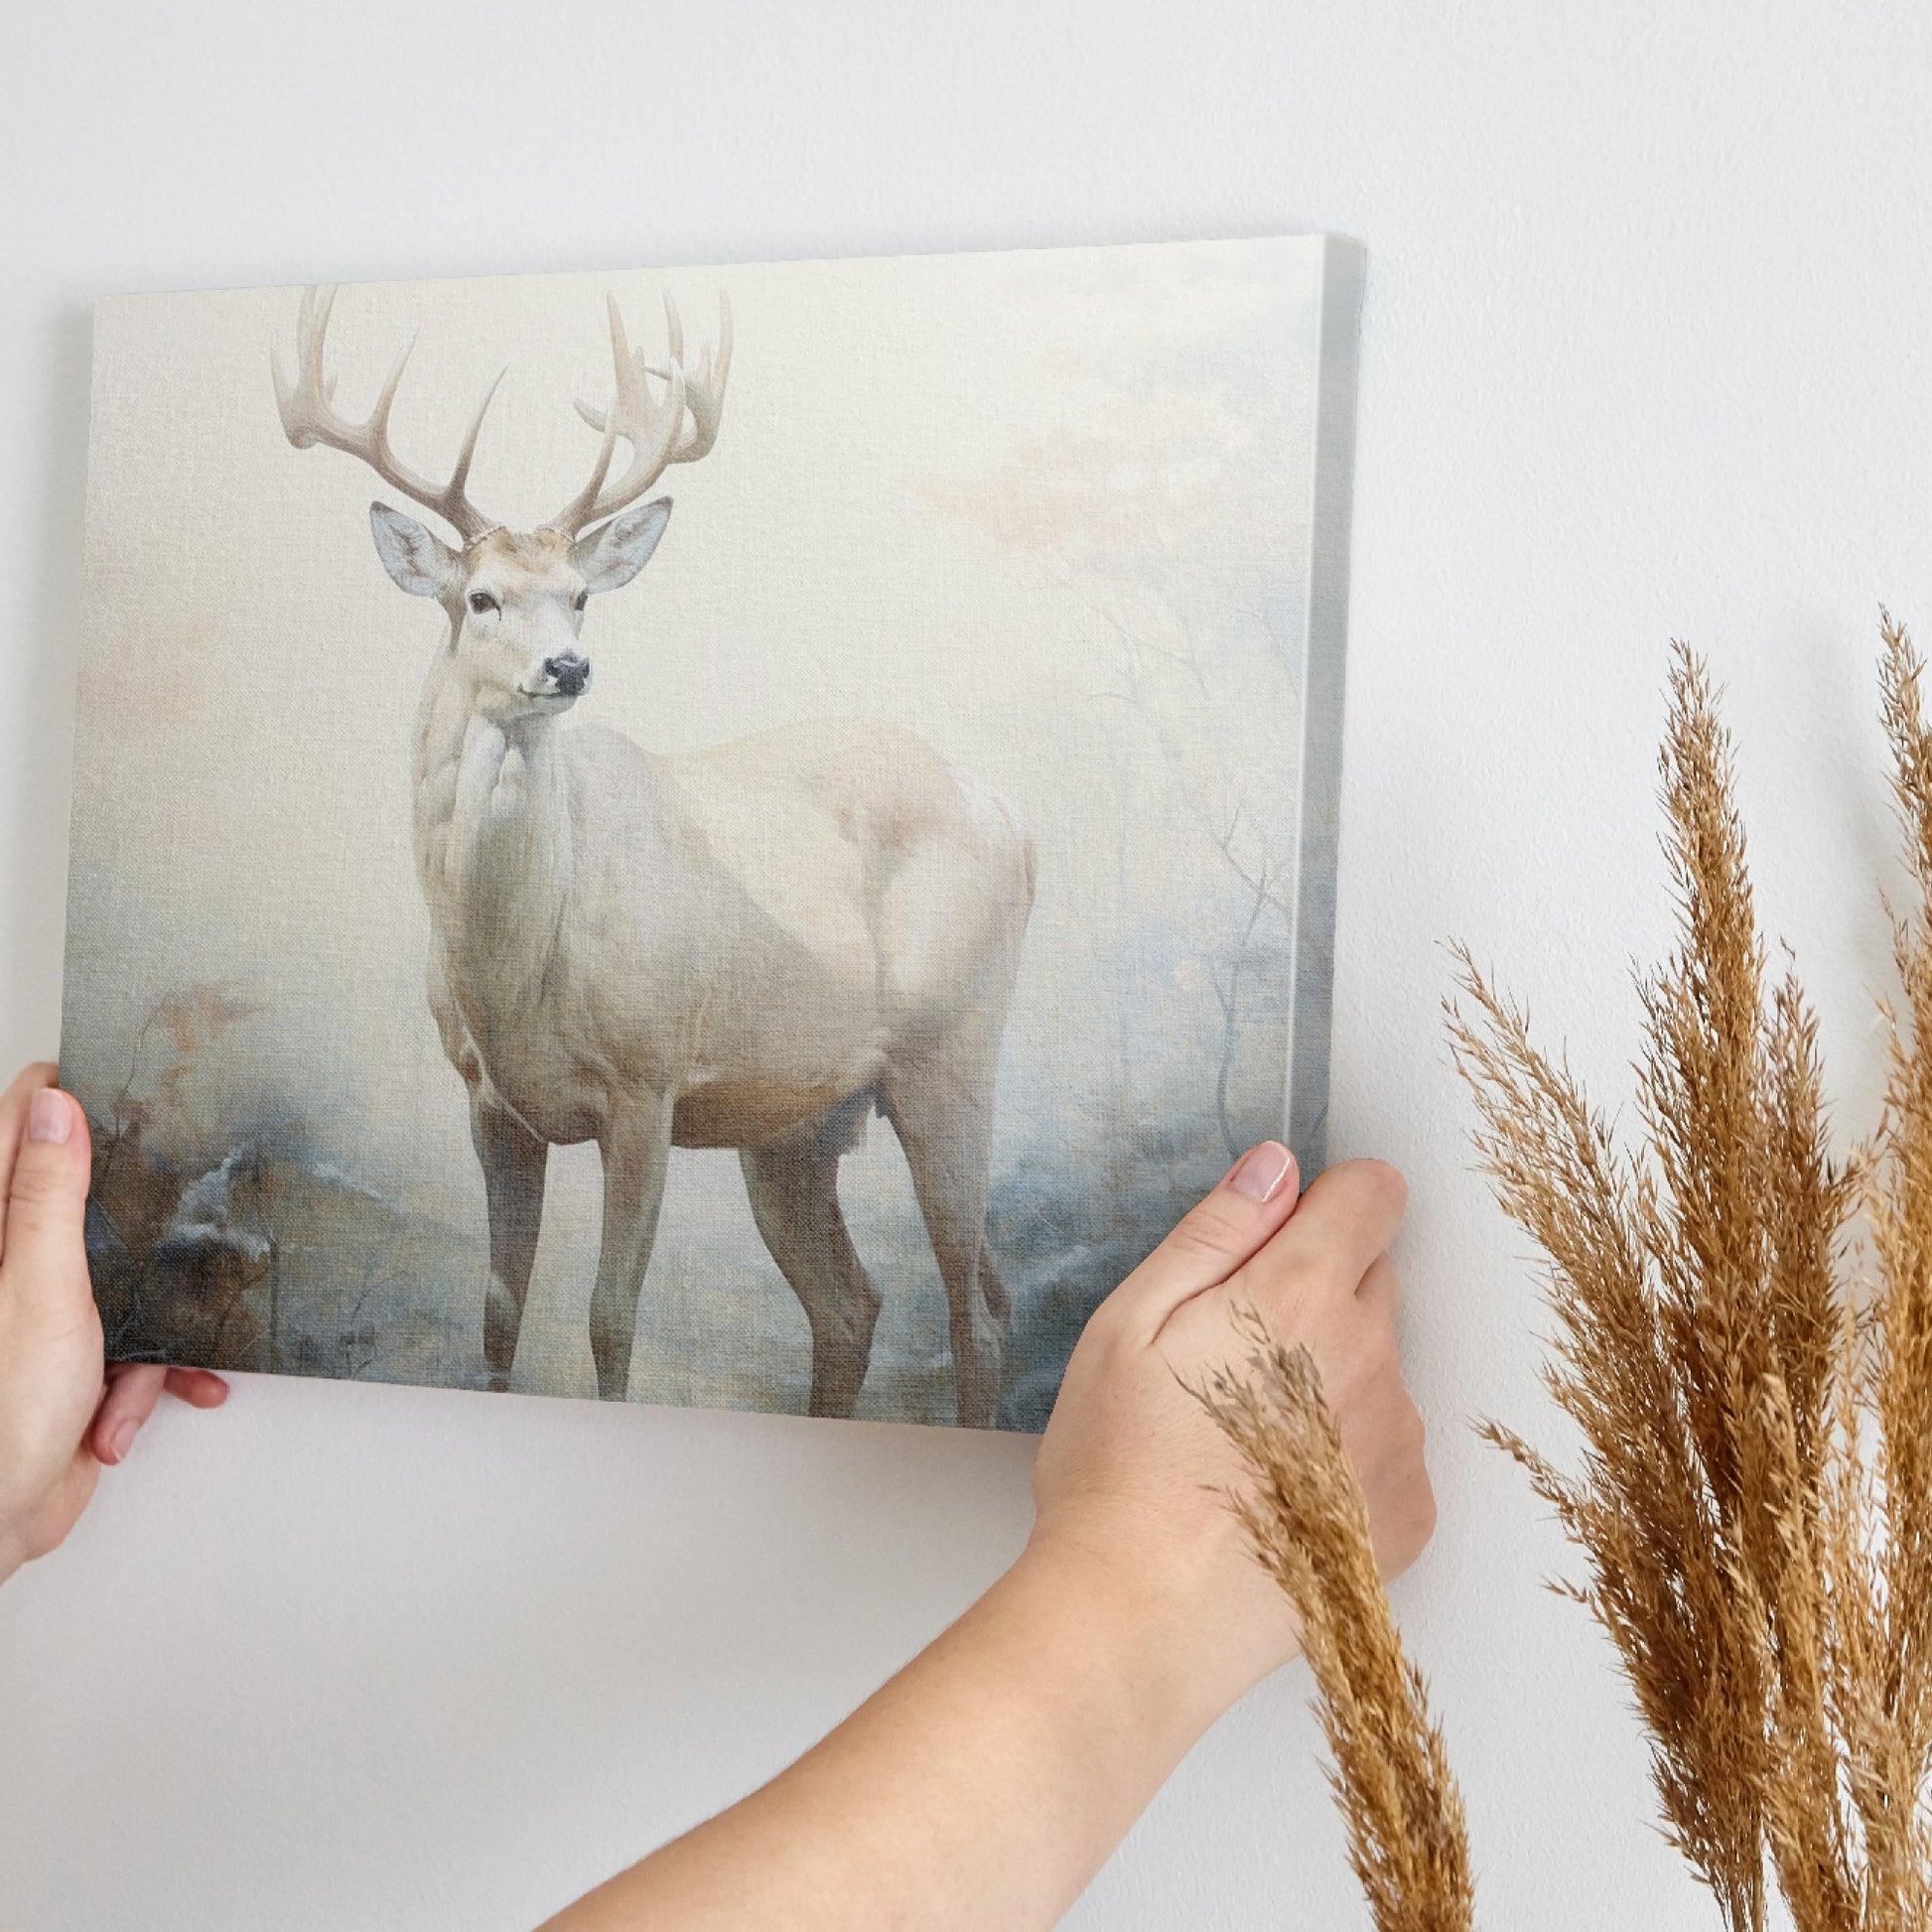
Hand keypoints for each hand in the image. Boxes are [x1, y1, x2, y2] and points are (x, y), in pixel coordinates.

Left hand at [0, 1063, 227, 1583]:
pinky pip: (132, 1344)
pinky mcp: (71, 1358)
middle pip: (82, 1198)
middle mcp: (12, 1264)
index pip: (19, 1126)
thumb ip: (47, 1196)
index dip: (68, 1100)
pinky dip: (145, 1379)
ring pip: (122, 1277)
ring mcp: (42, 1311)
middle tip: (170, 1215)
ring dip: (148, 1328)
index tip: (123, 1089)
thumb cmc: (1, 1416)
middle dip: (137, 1223)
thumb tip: (54, 1106)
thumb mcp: (39, 1288)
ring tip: (136, 1369)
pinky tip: (130, 1412)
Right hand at [1028, 1143, 1433, 1722]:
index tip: (1279, 1240)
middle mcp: (1372, 1359)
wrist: (1142, 1617)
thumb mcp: (1131, 1323)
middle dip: (1317, 1292)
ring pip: (1379, 1367)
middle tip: (1231, 1355)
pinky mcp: (1408, 1515)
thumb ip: (1216, 1232)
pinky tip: (1276, 1491)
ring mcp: (1398, 1442)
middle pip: (1375, 1279)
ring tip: (1244, 1438)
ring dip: (1332, 1378)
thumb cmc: (1119, 1470)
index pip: (1374, 1195)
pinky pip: (1389, 1449)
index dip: (1325, 1203)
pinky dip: (1347, 1456)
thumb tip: (1276, 1167)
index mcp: (1301, 1296)